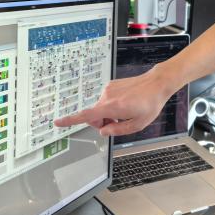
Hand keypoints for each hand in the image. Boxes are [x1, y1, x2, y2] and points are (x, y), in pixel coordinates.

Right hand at [53, 69, 173, 136]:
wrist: (157, 83)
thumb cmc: (150, 104)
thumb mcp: (138, 124)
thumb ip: (118, 130)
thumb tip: (103, 131)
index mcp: (112, 107)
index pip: (86, 115)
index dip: (70, 120)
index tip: (57, 122)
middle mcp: (106, 96)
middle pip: (93, 115)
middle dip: (101, 123)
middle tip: (117, 125)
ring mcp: (108, 89)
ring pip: (100, 108)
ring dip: (108, 115)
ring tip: (125, 113)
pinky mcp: (111, 85)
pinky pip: (106, 100)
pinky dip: (111, 106)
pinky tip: (125, 105)